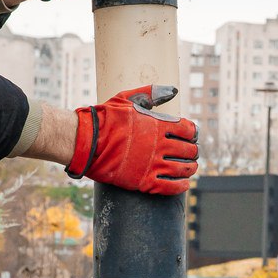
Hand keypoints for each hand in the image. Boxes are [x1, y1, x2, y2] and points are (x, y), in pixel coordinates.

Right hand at [68, 85, 198, 194]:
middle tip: (190, 153)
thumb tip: (172, 90)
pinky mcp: (144, 181)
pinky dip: (181, 186)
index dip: (192, 133)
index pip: (189, 130)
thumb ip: (151, 93)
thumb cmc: (104, 118)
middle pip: (189, 151)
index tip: (190, 136)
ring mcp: (153, 165)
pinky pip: (171, 187)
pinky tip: (183, 184)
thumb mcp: (127, 98)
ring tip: (188, 168)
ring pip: (183, 169)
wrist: (85, 141)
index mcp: (158, 125)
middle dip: (192, 152)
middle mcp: (160, 145)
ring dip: (189, 168)